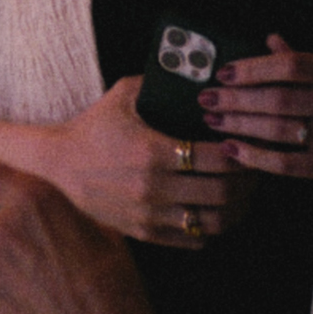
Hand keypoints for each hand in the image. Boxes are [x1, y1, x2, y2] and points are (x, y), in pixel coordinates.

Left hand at [0, 139, 170, 313]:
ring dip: (20, 274)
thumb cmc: (112, 279)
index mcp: (35, 198)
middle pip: (3, 227)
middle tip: (59, 266)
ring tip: (55, 293)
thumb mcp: (98, 225)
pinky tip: (41, 312)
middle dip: (24, 241)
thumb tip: (44, 206)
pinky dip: (13, 302)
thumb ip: (59, 207)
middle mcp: (5, 227)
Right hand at [46, 77, 254, 247]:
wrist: (60, 164)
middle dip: (246, 182)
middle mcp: (152, 188)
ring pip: (213, 223)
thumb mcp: (123, 95)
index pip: (216, 159)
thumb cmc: (95, 126)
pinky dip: (213, 227)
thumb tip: (198, 73)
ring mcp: (149, 215)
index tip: (246, 143)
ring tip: (243, 192)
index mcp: (152, 152)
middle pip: (221, 194)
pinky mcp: (145, 233)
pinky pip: (194, 240)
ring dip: (236, 208)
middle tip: (253, 168)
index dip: (240, 153)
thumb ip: (159, 82)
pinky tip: (219, 210)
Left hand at [201, 34, 312, 192]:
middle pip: (279, 99)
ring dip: (239, 125)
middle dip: (236, 99)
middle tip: (205, 98)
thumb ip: (304, 59)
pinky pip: (286, 163)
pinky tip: (232, 149)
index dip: (253, 68)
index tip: (223, 73)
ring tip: (212, 120)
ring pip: (279, 130)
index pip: (292, 66)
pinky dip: (255, 156)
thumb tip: (268, 39)